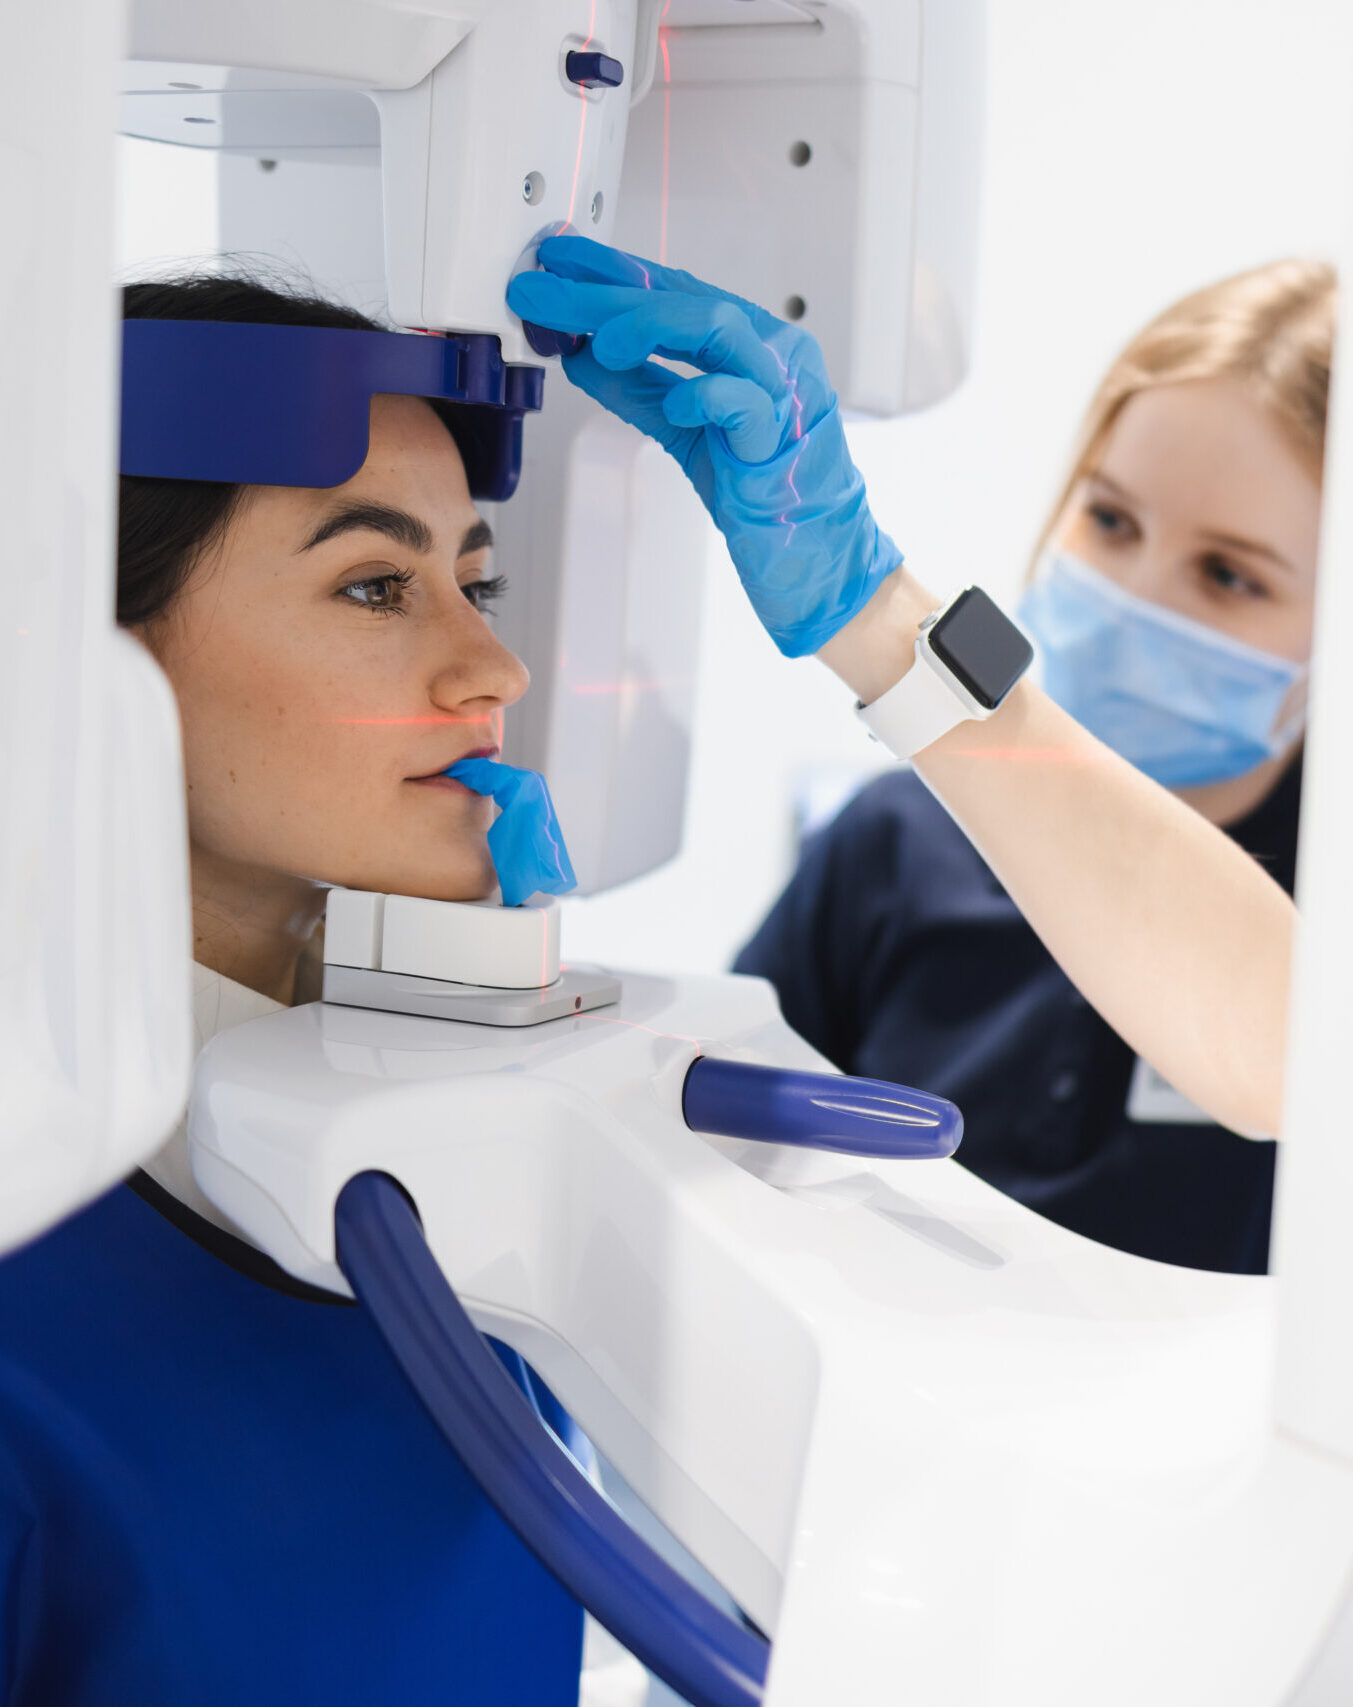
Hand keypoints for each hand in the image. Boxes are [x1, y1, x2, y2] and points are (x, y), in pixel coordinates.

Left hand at [506, 236, 902, 657]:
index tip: (558, 259)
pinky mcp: (782, 436)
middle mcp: (770, 351)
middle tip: (544, 291)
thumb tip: (578, 352)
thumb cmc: (760, 489)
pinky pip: (742, 400)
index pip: (676, 289)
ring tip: (597, 341)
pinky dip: (701, 395)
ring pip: (716, 326)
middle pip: (683, 299)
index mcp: (749, 343)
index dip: (614, 271)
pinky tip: (671, 403)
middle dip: (606, 292)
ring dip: (647, 324)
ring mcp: (782, 388)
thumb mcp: (682, 429)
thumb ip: (636, 388)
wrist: (813, 552)